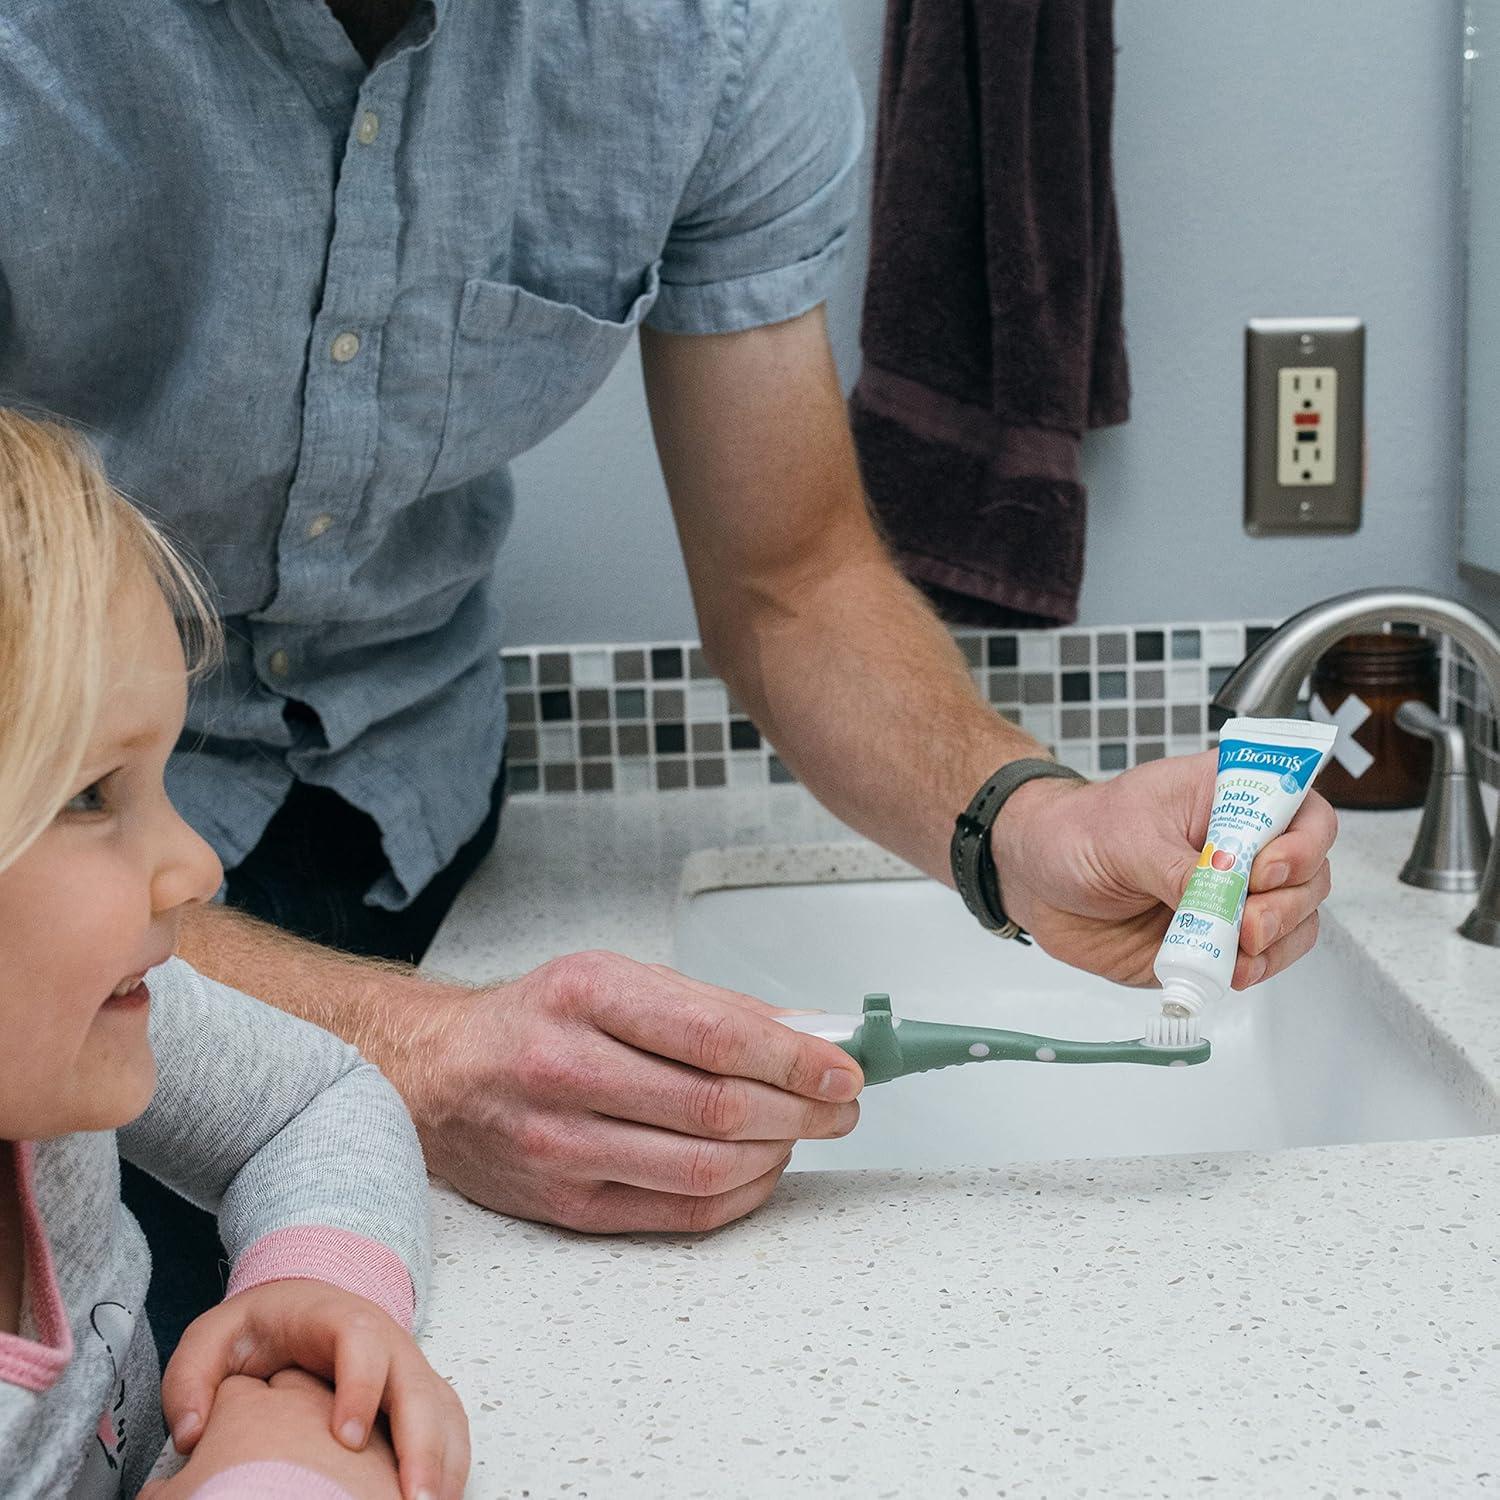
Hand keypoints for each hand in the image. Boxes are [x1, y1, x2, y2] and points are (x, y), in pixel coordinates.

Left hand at [161, 1280, 468, 1499]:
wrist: (302, 1309)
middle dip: (421, 1442)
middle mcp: (387, 1343)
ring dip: (443, 1463)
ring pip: (443, 1411)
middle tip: (412, 1499)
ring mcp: (410, 1371)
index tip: (346, 1440)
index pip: (362, 1341)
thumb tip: (191, 1433)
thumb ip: (190, 1376)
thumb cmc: (260, 1329)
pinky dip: (451, 1467)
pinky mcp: (421, 1398)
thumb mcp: (213, 1336)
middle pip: (418, 1384)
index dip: (361, 1386)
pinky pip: (450, 1430)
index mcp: (338, 1318)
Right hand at [396, 950, 863, 1232]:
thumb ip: (713, 1006)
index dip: (795, 1059)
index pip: (715, 1036)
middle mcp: (566, 1069)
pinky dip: (740, 1193)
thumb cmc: (534, 1021)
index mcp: (586, 995)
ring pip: (704, 1168)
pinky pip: (679, 1211)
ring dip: (778, 1154)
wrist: (438, 1078)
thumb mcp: (615, 978)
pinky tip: (761, 1168)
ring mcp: (561, 1145)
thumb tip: (807, 1034)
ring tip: (804, 1132)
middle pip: (717, 1108)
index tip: (844, 1068)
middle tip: (841, 1104)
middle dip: (802, 1110)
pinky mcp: (566, 1204)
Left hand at [990, 751, 1336, 987]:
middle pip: (1309, 872)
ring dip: (1278, 940)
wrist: (1034, 878)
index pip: (1300, 809)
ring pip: (1296, 920)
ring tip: (1237, 948)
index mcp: (1226, 796)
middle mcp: (1241, 846)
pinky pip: (1260, 958)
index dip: (1301, 841)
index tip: (1266, 868)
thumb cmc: (1076, 833)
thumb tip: (1219, 895)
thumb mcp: (1123, 838)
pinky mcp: (1215, 939)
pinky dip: (1256, 968)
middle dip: (1287, 902)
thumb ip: (1174, 868)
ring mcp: (1232, 895)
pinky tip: (1230, 969)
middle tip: (1246, 921)